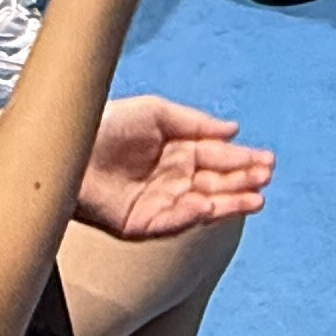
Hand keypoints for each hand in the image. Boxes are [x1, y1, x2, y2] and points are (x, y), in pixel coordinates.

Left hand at [76, 95, 275, 240]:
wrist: (69, 147)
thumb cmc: (106, 124)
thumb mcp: (156, 111)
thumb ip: (196, 122)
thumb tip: (233, 129)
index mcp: (177, 151)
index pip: (218, 158)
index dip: (243, 159)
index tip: (266, 160)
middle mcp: (172, 178)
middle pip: (216, 182)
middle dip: (243, 180)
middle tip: (266, 177)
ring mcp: (160, 203)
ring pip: (204, 204)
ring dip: (231, 202)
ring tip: (256, 199)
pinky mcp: (143, 224)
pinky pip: (176, 220)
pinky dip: (196, 213)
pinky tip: (215, 205)